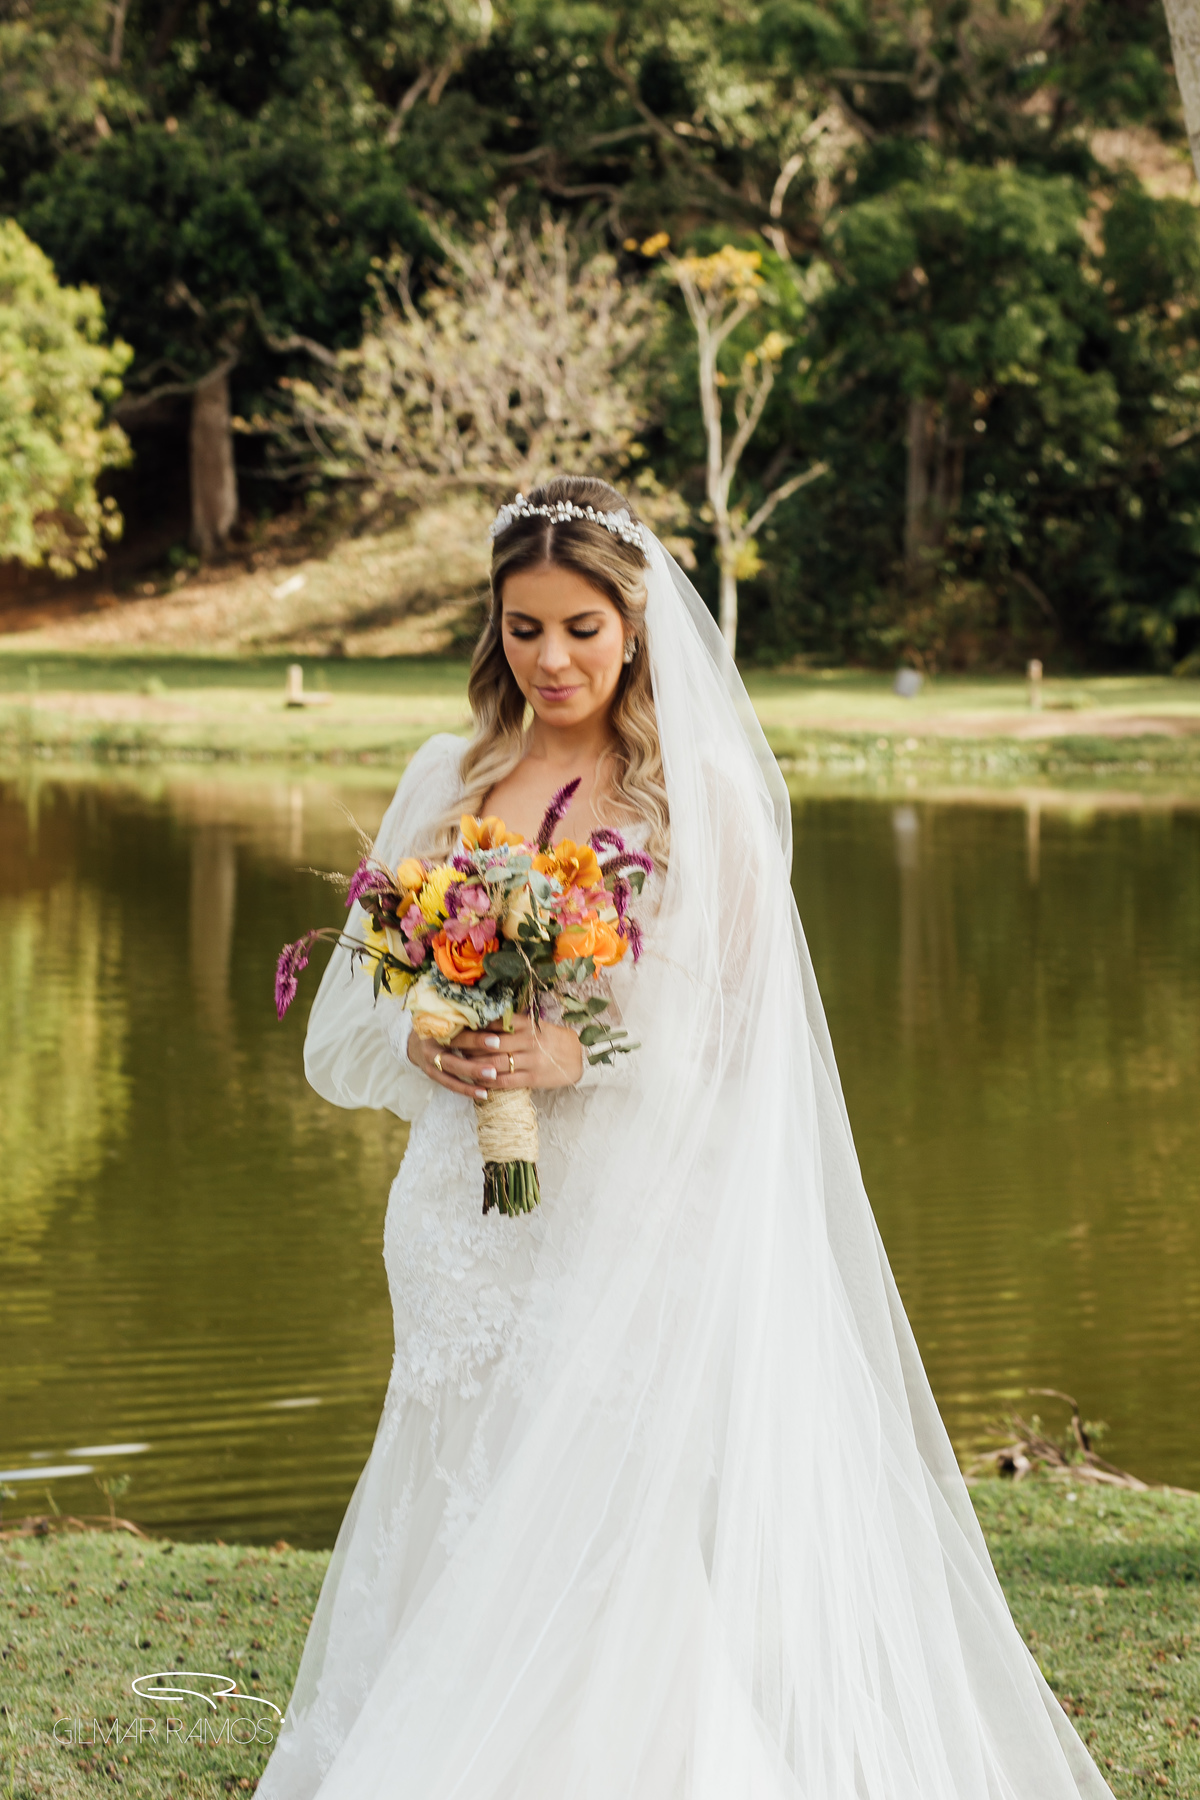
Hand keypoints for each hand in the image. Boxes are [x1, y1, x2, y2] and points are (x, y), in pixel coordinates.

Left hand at [406, 1010, 582, 1097]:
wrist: (577, 1057)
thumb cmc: (550, 1039)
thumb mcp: (534, 1025)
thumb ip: (511, 1023)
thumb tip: (481, 1018)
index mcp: (526, 1024)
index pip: (493, 1023)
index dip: (472, 1025)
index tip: (455, 1025)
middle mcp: (527, 1041)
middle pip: (489, 1043)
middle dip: (467, 1045)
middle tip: (449, 1045)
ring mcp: (530, 1061)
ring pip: (494, 1063)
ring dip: (474, 1064)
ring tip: (459, 1063)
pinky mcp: (532, 1079)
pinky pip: (505, 1082)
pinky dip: (488, 1082)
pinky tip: (476, 1080)